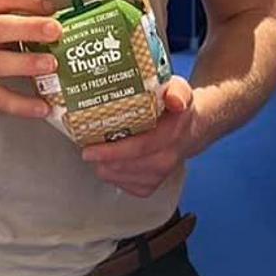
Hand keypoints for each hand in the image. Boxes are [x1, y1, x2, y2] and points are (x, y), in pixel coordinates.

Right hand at [0, 0, 62, 117]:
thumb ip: (5, 20)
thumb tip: (51, 24)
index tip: (52, 6)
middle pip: (1, 27)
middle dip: (31, 27)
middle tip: (56, 30)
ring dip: (27, 62)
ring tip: (52, 64)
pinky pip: (0, 98)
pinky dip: (23, 104)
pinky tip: (43, 106)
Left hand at [80, 76, 201, 197]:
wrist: (191, 129)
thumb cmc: (176, 108)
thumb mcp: (179, 89)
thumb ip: (177, 91)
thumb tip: (175, 99)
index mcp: (172, 133)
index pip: (140, 147)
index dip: (112, 151)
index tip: (88, 149)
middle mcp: (167, 158)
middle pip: (126, 165)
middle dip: (101, 158)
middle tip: (84, 146)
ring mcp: (159, 174)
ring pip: (122, 177)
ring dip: (104, 166)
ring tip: (94, 151)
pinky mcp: (152, 185)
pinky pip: (124, 185)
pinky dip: (112, 174)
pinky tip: (107, 162)